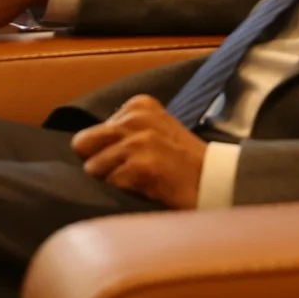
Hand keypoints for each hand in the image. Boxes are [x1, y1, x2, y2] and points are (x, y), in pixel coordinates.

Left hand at [70, 95, 205, 207]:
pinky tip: (149, 187)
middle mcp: (136, 117)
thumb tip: (82, 146)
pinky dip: (127, 192)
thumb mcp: (154, 130)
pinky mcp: (141, 165)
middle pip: (83, 147)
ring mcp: (139, 141)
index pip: (90, 132)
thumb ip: (122, 131)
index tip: (135, 158)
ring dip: (115, 181)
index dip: (106, 152)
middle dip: (100, 164)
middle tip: (129, 171)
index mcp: (138, 105)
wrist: (216, 181)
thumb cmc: (183, 162)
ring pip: (94, 169)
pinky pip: (111, 184)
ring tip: (143, 179)